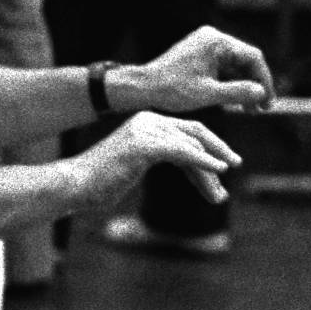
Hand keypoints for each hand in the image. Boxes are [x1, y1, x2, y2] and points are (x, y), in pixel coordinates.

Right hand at [72, 111, 242, 209]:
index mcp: (147, 122)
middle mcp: (148, 121)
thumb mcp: (137, 168)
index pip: (187, 131)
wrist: (74, 185)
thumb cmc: (102, 182)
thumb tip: (190, 170)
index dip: (209, 147)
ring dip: (211, 168)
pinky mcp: (143, 145)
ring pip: (191, 146)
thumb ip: (163, 160)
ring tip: (223, 189)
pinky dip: (203, 163)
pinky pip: (183, 153)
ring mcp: (146, 131)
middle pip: (194, 133)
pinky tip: (219, 172)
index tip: (226, 165)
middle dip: (218, 149)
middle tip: (236, 165)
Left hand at [133, 26, 277, 113]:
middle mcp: (213, 38)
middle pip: (246, 61)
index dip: (265, 80)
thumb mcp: (209, 94)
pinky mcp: (200, 54)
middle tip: (262, 109)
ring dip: (243, 87)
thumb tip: (262, 93)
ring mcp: (205, 45)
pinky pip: (223, 68)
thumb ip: (239, 92)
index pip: (253, 57)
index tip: (268, 101)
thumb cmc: (172, 89)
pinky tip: (235, 102)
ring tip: (250, 110)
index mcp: (216, 42)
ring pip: (235, 66)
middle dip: (255, 85)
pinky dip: (230, 84)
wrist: (142, 87)